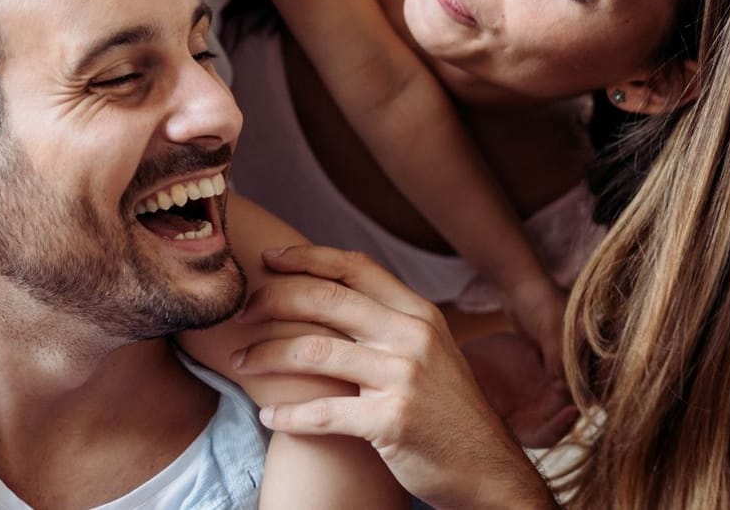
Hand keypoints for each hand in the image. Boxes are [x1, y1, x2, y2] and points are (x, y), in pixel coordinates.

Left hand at [233, 246, 556, 509]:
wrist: (489, 472)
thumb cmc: (446, 411)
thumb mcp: (428, 351)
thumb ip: (385, 321)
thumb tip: (325, 289)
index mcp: (419, 313)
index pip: (354, 267)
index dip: (306, 257)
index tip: (267, 259)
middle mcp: (413, 337)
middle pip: (325, 299)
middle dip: (271, 300)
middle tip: (240, 315)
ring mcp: (405, 378)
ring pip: (314, 351)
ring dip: (266, 356)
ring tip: (240, 363)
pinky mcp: (393, 421)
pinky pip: (323, 412)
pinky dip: (289, 415)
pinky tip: (270, 417)